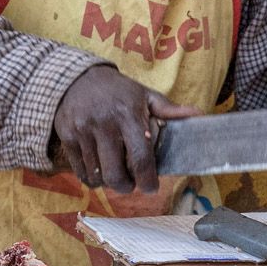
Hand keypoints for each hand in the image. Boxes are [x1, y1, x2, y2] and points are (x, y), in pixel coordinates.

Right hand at [52, 66, 200, 195]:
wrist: (76, 78)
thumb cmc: (117, 91)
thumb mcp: (144, 95)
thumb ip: (170, 110)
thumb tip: (199, 115)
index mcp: (127, 114)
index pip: (140, 157)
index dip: (147, 180)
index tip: (152, 187)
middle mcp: (103, 124)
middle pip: (115, 174)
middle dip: (127, 187)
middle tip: (132, 184)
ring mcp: (82, 132)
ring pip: (97, 176)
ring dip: (109, 183)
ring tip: (115, 174)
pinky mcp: (66, 138)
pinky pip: (80, 172)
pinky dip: (92, 178)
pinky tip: (99, 169)